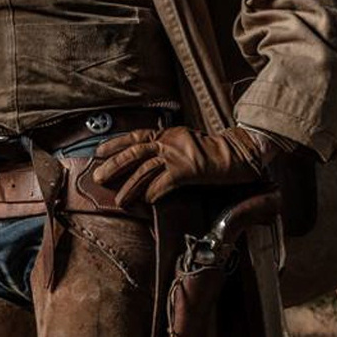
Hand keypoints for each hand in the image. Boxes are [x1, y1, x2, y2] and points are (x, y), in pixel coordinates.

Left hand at [89, 124, 290, 207]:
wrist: (238, 154)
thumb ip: (168, 150)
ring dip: (130, 186)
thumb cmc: (213, 153)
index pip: (135, 137)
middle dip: (114, 166)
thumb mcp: (186, 145)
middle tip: (98, 177)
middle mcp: (170, 141)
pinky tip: (147, 202)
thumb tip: (149, 163)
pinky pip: (164, 182)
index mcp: (168, 134)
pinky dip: (153, 192)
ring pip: (144, 169)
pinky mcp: (188, 169)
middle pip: (134, 152)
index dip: (115, 144)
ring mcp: (178, 154)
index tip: (98, 152)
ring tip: (120, 200)